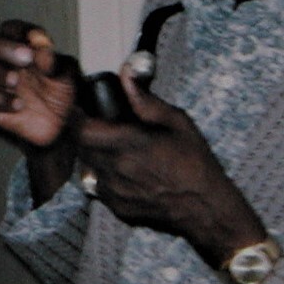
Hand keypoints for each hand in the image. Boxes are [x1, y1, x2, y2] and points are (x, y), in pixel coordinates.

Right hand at [0, 19, 78, 147]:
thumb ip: (52, 58)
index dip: (19, 31)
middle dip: (0, 47)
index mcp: (17, 45)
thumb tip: (39, 42)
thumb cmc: (60, 92)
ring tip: (14, 81)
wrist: (60, 125)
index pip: (9, 28)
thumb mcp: (65, 74)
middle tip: (25, 59)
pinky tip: (18, 104)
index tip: (37, 41)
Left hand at [76, 63, 266, 266]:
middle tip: (99, 126)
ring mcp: (114, 191)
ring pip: (87, 166)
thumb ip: (146, 100)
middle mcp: (117, 168)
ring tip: (114, 148)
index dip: (77, 117)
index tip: (83, 109)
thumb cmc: (195, 162)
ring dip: (93, 154)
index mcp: (130, 144)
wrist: (206, 208)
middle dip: (84, 133)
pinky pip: (97, 186)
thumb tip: (126, 75)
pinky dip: (103, 175)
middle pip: (80, 146)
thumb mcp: (177, 122)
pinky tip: (123, 171)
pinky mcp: (117, 207)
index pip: (82, 129)